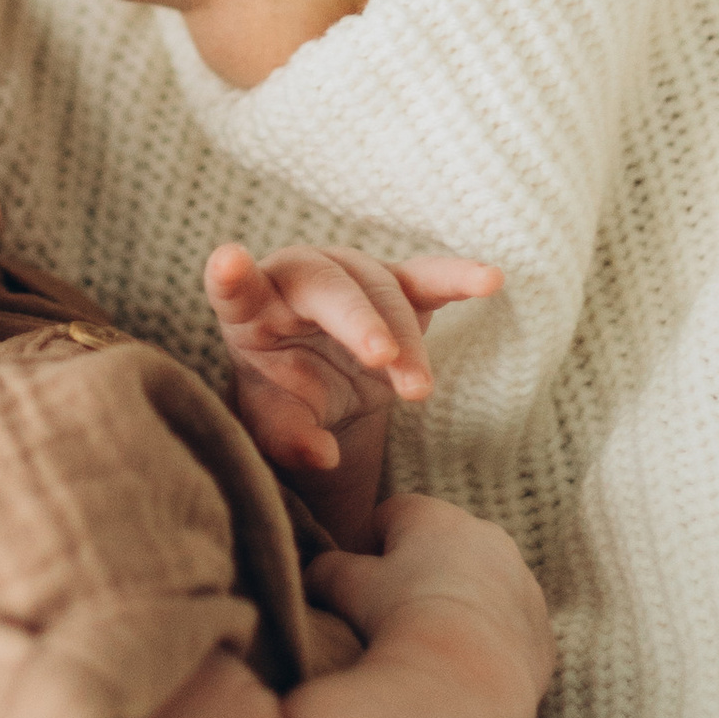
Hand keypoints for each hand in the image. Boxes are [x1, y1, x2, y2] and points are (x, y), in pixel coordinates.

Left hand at [205, 244, 499, 481]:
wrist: (322, 386)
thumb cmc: (285, 398)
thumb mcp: (276, 423)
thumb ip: (287, 438)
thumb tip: (321, 455)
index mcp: (251, 309)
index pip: (235, 289)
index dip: (231, 277)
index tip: (228, 262)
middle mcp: (298, 277)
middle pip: (328, 286)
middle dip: (359, 319)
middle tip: (382, 356)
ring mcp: (349, 273)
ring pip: (383, 290)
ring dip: (405, 338)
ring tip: (417, 392)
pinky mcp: (395, 283)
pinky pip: (428, 277)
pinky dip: (458, 278)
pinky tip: (490, 279)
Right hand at [307, 492, 550, 693]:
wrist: (467, 682)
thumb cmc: (401, 621)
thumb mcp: (346, 588)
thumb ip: (327, 569)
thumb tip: (317, 571)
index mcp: (437, 517)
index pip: (393, 513)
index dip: (371, 543)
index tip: (361, 577)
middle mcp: (489, 536)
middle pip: (444, 543)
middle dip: (421, 568)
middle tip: (395, 610)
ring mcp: (523, 582)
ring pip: (484, 581)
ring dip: (461, 598)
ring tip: (433, 639)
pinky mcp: (542, 628)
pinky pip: (510, 622)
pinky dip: (491, 635)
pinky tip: (468, 662)